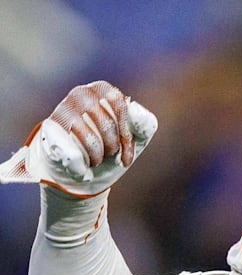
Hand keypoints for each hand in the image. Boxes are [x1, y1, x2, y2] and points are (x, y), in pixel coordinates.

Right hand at [0, 80, 156, 195]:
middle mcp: (81, 93)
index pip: (120, 106)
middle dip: (112, 147)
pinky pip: (70, 152)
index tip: (127, 157)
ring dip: (97, 157)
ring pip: (89, 138)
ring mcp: (63, 109)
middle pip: (106, 124)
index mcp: (103, 90)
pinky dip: (80, 167)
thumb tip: (133, 106)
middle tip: (109, 156)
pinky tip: (82, 169)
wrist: (81, 168)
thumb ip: (144, 124)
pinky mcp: (49, 128)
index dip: (125, 135)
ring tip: (96, 161)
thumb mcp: (133, 138)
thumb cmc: (110, 146)